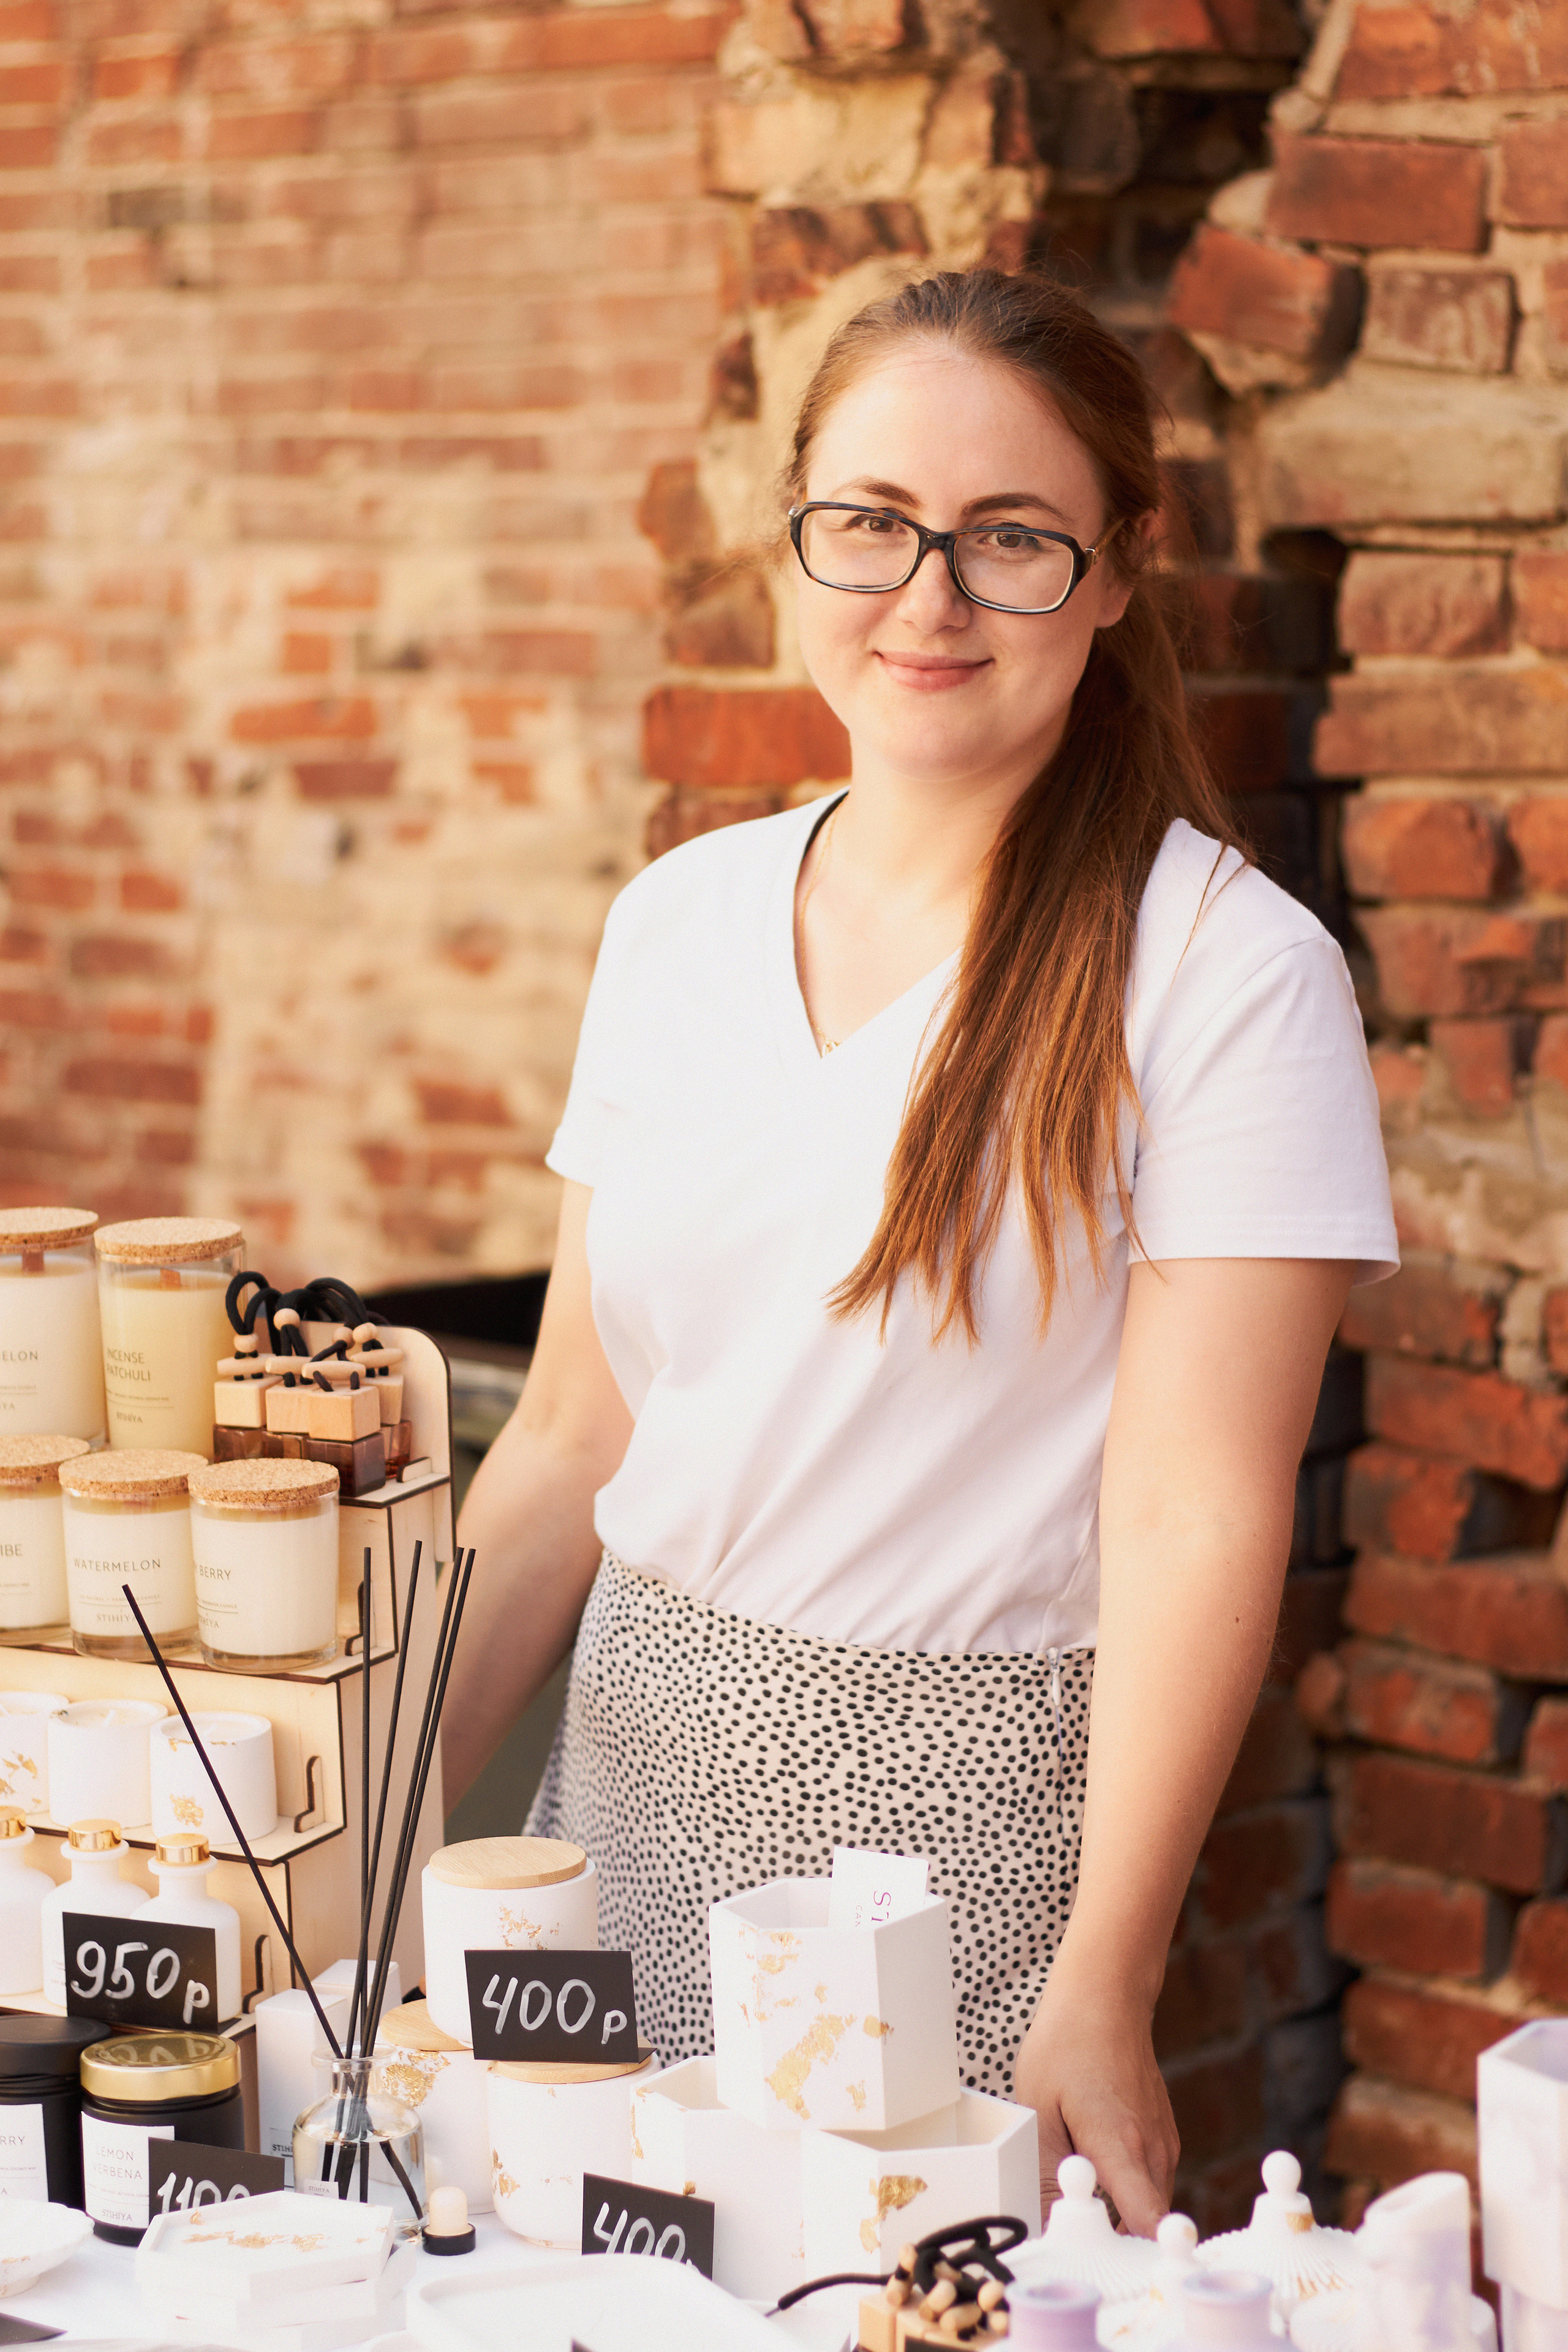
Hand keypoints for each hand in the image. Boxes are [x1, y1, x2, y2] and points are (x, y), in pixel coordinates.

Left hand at [1012, 1973, 1177, 2238]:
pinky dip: (1122, 2188)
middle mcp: (1152, 2152)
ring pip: (1143, 2205)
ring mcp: (1163, 2145)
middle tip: (1068, 2224)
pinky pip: (1146, 2183)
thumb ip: (1044, 2175)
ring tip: (1074, 2183)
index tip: (1116, 2272)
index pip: (1149, 2221)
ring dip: (1113, 2211)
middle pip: (1140, 2226)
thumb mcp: (1038, 2109)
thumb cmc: (1067, 2046)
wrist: (1106, 1999)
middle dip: (1108, 2240)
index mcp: (1121, 2146)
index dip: (1139, 2256)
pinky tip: (1091, 2160)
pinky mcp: (1162, 2139)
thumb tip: (1045, 2226)